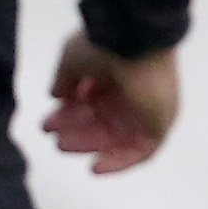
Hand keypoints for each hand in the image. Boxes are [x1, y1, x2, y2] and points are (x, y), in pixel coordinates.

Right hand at [44, 33, 181, 175]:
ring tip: (62, 145)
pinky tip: (95, 168)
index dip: (68, 113)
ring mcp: (146, 109)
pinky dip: (118, 162)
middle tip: (53, 135)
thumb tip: (55, 94)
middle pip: (101, 121)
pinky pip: (140, 152)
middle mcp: (132, 91)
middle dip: (75, 130)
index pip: (90, 101)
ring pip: (115, 137)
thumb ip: (64, 80)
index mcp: (115, 72)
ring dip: (88, 144)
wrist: (135, 40)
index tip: (48, 122)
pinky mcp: (159, 124)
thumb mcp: (72, 58)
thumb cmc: (106, 44)